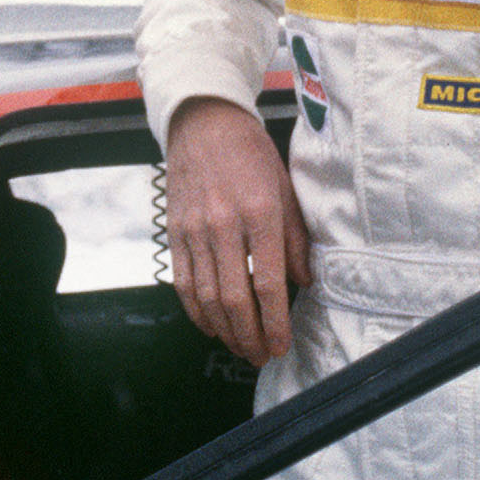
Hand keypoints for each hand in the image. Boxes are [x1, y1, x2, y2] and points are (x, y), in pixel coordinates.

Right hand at [163, 97, 311, 365]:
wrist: (203, 123)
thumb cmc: (250, 153)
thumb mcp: (286, 189)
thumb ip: (296, 239)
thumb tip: (304, 282)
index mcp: (259, 213)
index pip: (268, 282)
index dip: (275, 321)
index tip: (281, 344)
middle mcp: (224, 225)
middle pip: (234, 298)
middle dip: (249, 336)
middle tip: (261, 356)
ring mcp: (194, 230)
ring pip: (206, 297)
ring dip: (224, 330)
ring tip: (240, 347)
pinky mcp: (175, 232)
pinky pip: (183, 282)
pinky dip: (195, 311)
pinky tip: (211, 326)